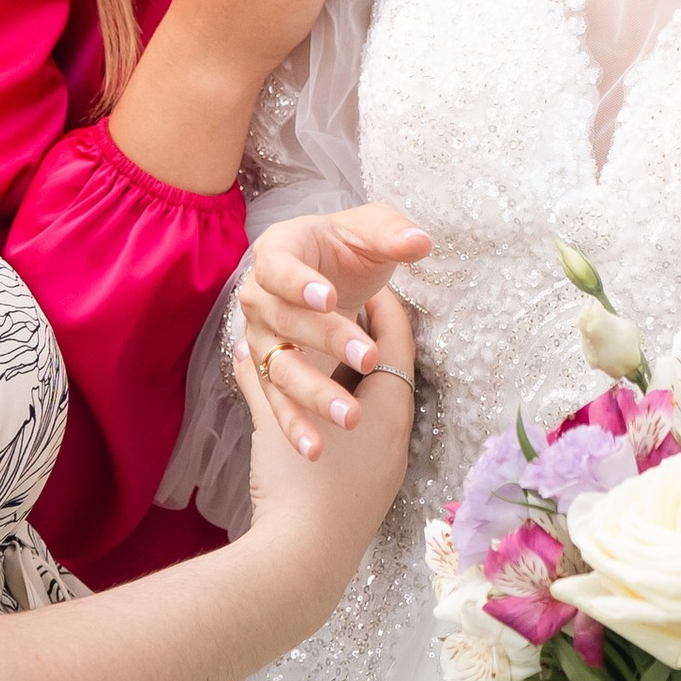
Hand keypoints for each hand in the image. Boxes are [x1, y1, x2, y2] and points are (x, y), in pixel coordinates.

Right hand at [239, 204, 433, 449]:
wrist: (326, 277)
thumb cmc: (346, 250)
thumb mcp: (369, 232)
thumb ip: (390, 233)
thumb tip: (421, 242)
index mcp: (278, 252)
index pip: (278, 267)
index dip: (299, 283)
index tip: (328, 298)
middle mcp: (260, 297)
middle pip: (285, 322)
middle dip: (326, 340)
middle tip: (366, 357)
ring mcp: (262, 339)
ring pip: (282, 369)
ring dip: (313, 392)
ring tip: (348, 416)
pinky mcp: (270, 375)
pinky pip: (278, 405)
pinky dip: (295, 426)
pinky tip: (315, 449)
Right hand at [240, 279, 416, 614]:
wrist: (302, 565)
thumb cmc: (297, 484)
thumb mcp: (273, 420)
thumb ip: (260, 379)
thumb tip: (242, 346)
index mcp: (390, 407)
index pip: (398, 339)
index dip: (383, 306)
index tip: (366, 279)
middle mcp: (398, 434)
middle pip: (392, 371)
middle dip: (370, 339)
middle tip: (346, 309)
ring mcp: (388, 466)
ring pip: (379, 405)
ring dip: (358, 378)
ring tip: (330, 352)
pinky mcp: (370, 491)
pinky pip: (368, 434)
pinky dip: (348, 410)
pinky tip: (321, 410)